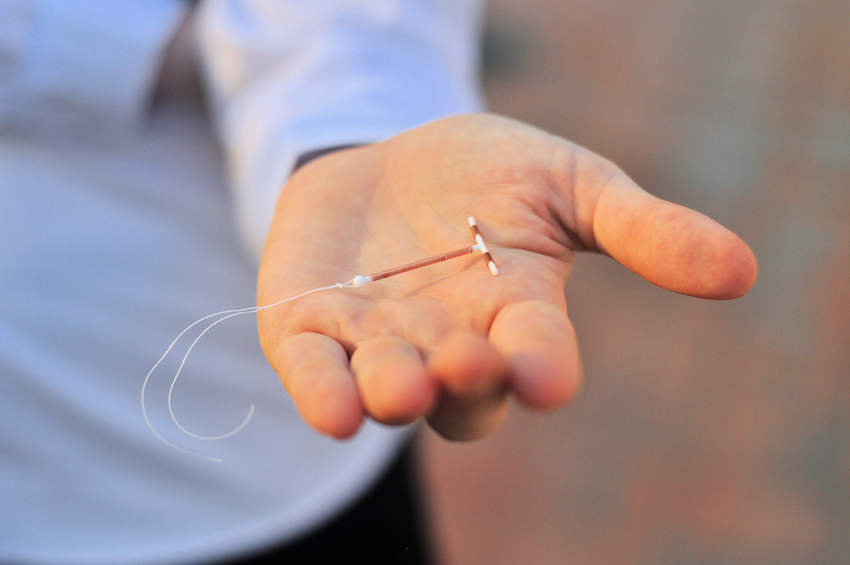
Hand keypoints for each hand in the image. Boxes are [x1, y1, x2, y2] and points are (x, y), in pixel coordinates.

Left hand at [257, 114, 756, 440]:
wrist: (389, 156)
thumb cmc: (487, 176)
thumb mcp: (568, 183)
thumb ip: (639, 228)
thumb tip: (741, 270)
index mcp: (516, 315)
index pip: (537, 355)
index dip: (543, 367)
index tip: (548, 376)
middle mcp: (450, 345)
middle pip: (465, 392)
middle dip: (467, 382)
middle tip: (469, 362)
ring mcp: (379, 344)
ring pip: (390, 390)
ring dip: (395, 393)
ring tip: (400, 386)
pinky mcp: (312, 333)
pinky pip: (317, 376)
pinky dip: (324, 395)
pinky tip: (332, 409)